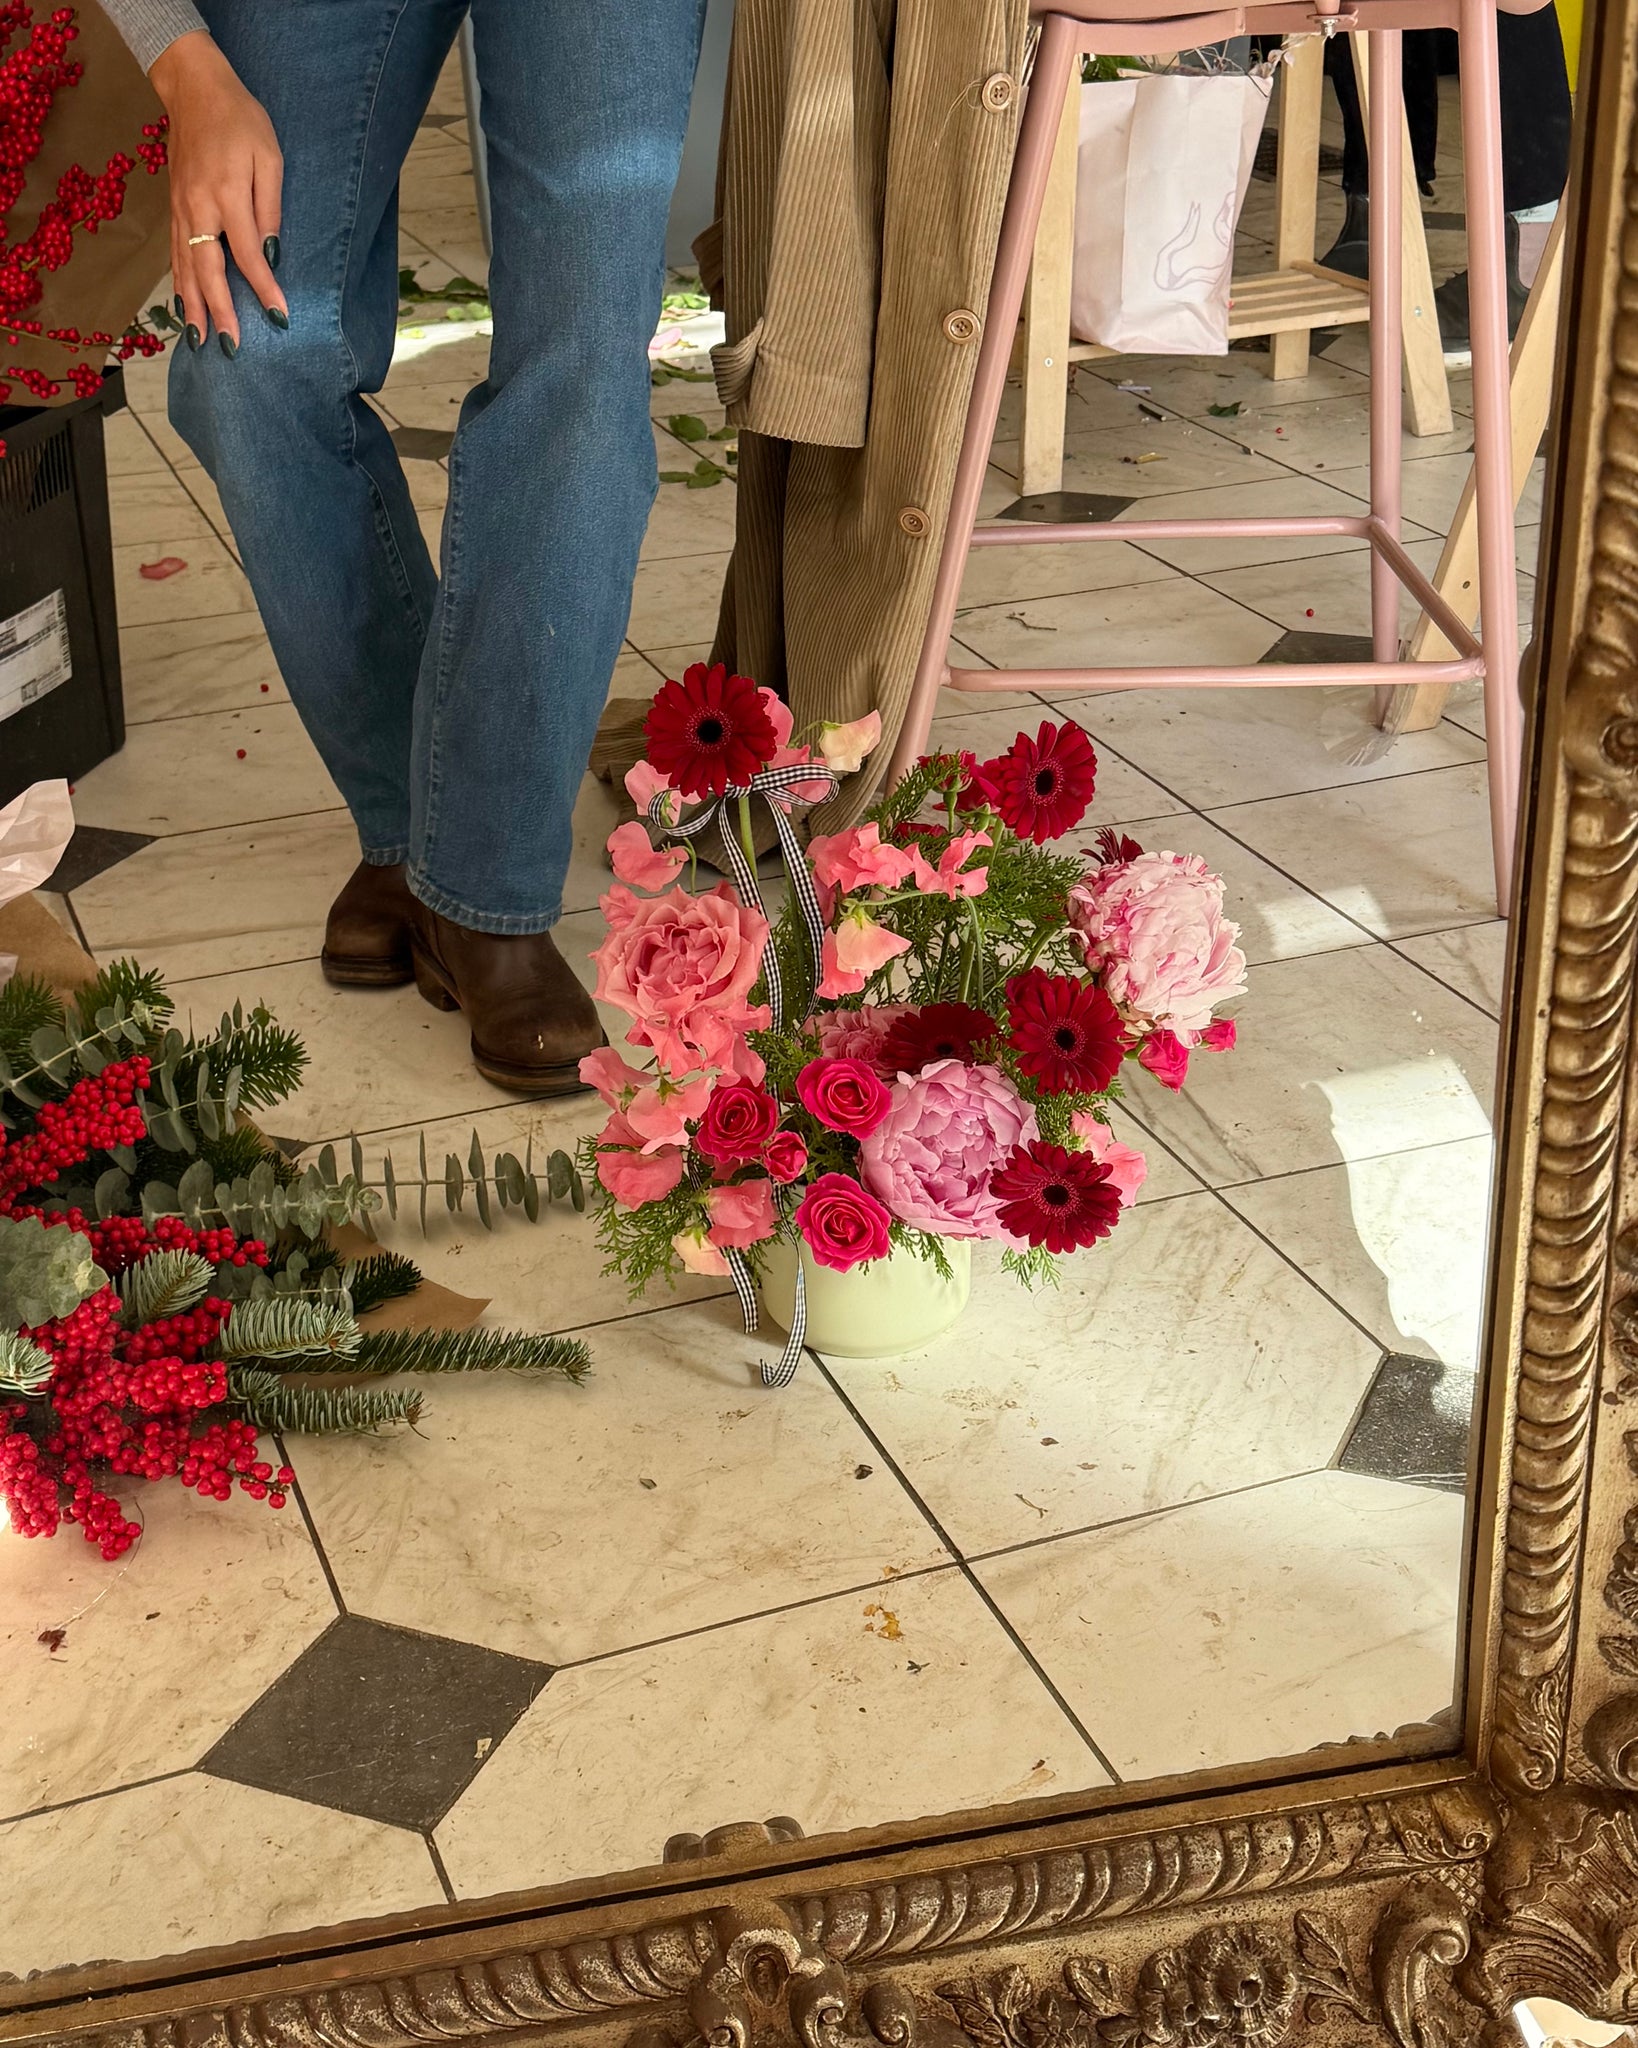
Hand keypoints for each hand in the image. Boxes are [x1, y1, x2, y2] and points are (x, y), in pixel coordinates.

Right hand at [149, 30, 286, 350]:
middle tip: (231, 348)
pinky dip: (179, 284)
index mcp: (225, 195)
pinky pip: (175, 254)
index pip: (247, 255)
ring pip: (184, 267)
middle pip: (208, 271)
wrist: (193, 90)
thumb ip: (270, 206)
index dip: (263, 290)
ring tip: (200, 341)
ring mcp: (180, 209)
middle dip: (220, 312)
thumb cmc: (240, 120)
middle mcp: (197, 207)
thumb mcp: (269, 156)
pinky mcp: (173, 208)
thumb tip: (271, 252)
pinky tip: (184, 307)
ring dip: (193, 307)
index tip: (278, 318)